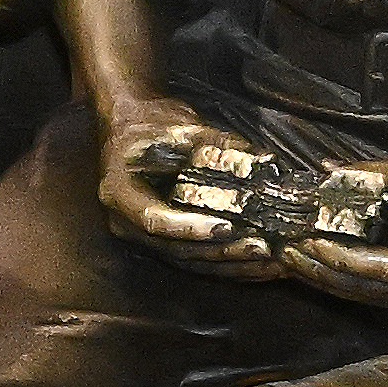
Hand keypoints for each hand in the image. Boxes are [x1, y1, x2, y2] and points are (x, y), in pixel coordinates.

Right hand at [96, 96, 280, 276]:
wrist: (129, 124)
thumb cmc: (148, 121)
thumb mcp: (180, 126)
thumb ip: (217, 145)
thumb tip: (262, 162)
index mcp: (119, 192)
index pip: (154, 219)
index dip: (191, 227)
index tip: (227, 226)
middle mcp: (125, 222)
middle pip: (175, 249)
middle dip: (222, 251)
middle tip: (260, 247)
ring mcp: (141, 236)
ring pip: (188, 261)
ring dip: (230, 264)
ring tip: (268, 262)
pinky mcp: (161, 241)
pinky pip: (193, 260)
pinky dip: (225, 264)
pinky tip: (255, 265)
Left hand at [277, 157, 387, 330]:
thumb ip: (385, 175)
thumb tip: (328, 171)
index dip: (342, 260)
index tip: (307, 243)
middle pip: (380, 292)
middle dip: (329, 275)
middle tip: (288, 255)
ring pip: (384, 303)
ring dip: (339, 285)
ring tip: (300, 263)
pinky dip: (362, 289)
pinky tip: (332, 273)